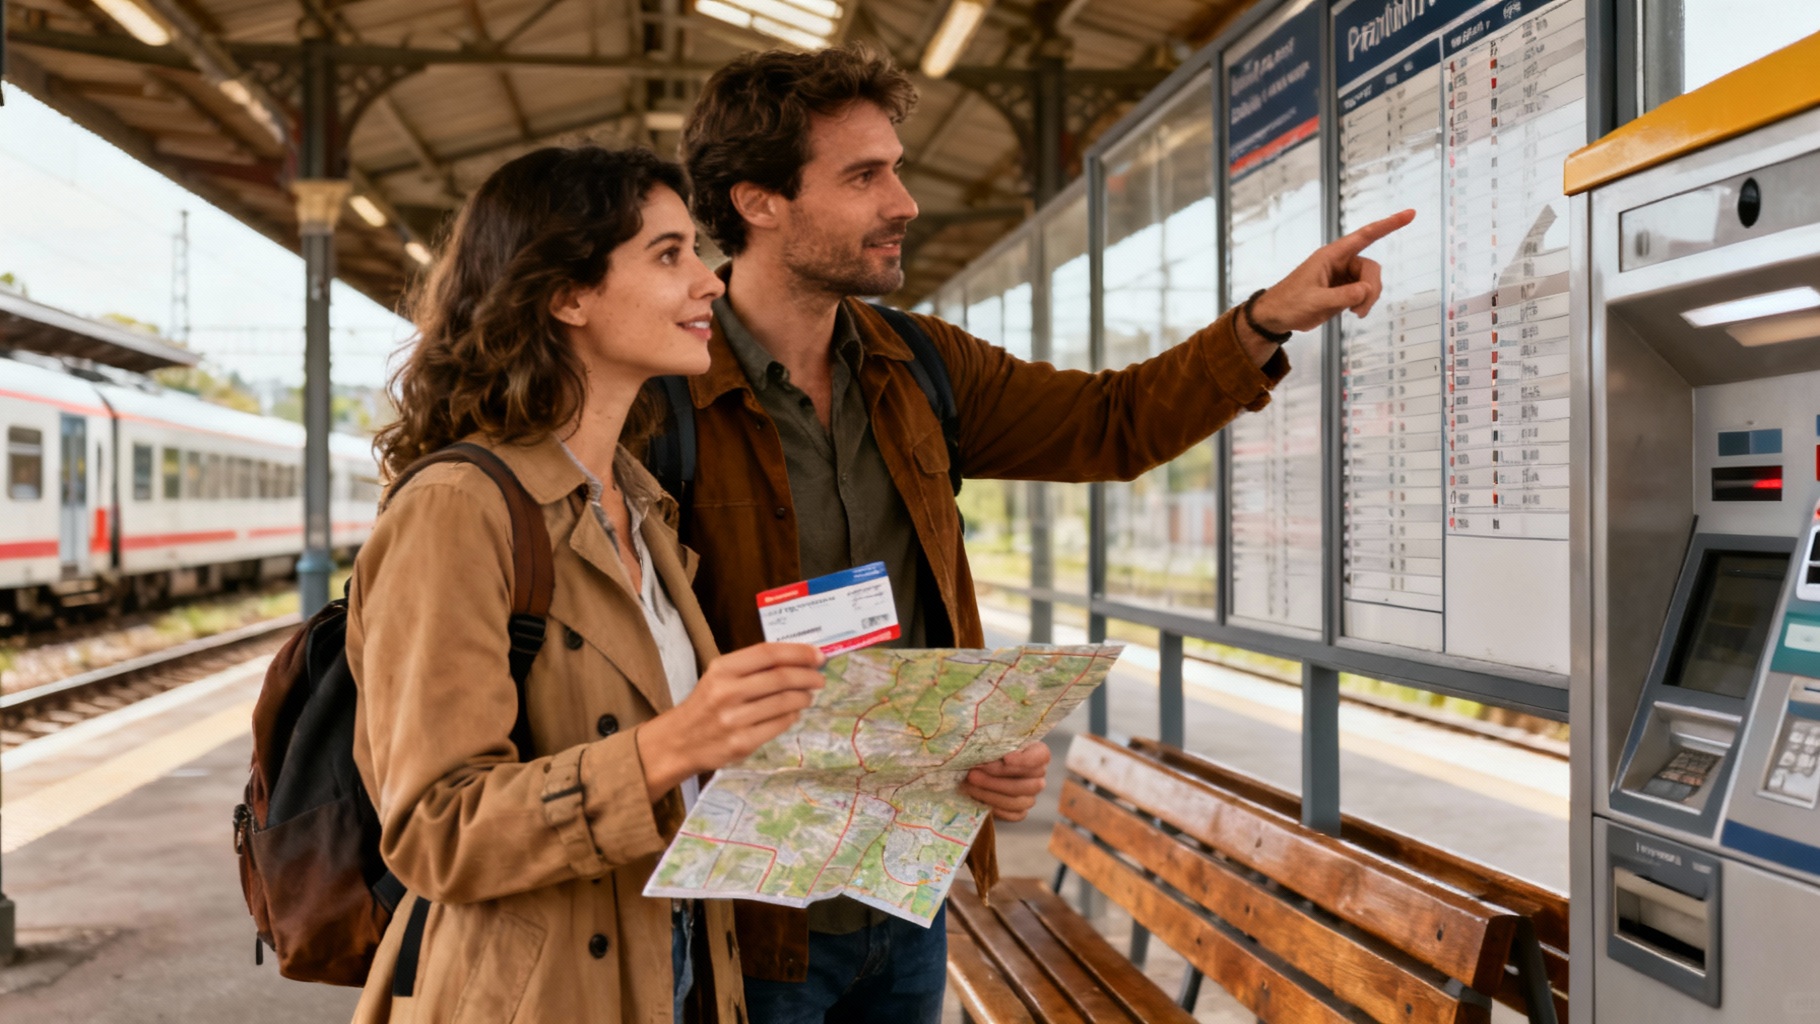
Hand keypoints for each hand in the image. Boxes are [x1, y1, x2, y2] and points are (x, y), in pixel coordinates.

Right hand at [636, 642, 824, 799]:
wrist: (679, 741)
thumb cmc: (706, 703)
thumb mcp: (719, 676)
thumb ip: (753, 667)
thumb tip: (799, 659)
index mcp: (722, 669)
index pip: (768, 654)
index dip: (798, 652)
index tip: (818, 655)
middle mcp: (727, 692)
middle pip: (781, 678)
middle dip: (808, 676)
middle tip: (820, 678)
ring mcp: (734, 720)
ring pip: (784, 703)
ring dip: (804, 697)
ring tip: (808, 695)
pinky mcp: (742, 743)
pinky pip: (779, 725)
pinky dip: (792, 716)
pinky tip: (793, 713)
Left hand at [961, 741, 1050, 822]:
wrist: (977, 770)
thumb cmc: (987, 750)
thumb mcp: (991, 741)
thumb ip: (994, 744)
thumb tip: (985, 750)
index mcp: (1037, 753)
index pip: (1042, 756)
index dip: (1025, 759)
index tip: (1005, 758)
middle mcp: (1038, 776)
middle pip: (1028, 783)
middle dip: (998, 778)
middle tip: (973, 773)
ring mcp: (1031, 795)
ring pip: (1018, 801)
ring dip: (991, 794)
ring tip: (969, 786)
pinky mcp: (1020, 811)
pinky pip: (1013, 814)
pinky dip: (995, 808)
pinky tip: (978, 799)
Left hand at [1241, 209, 1416, 355]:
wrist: (1275, 317)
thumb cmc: (1288, 303)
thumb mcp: (1315, 301)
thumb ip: (1342, 296)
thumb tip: (1366, 291)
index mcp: (1331, 256)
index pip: (1365, 235)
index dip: (1388, 224)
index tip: (1410, 214)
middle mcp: (1340, 263)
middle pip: (1371, 268)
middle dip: (1372, 288)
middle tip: (1360, 309)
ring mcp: (1342, 277)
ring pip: (1370, 282)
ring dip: (1368, 299)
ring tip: (1355, 313)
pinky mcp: (1343, 290)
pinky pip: (1364, 293)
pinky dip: (1363, 303)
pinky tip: (1352, 312)